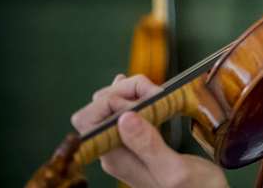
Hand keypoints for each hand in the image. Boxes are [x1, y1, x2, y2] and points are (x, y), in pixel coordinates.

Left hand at [71, 74, 227, 187]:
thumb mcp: (174, 169)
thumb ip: (148, 145)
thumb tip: (124, 117)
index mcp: (116, 158)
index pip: (88, 121)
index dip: (110, 101)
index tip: (142, 100)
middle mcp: (114, 151)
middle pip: (97, 109)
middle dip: (122, 92)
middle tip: (154, 93)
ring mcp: (125, 145)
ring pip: (111, 107)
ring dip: (131, 93)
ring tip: (157, 94)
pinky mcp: (138, 141)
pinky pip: (126, 112)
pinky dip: (136, 98)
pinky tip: (149, 93)